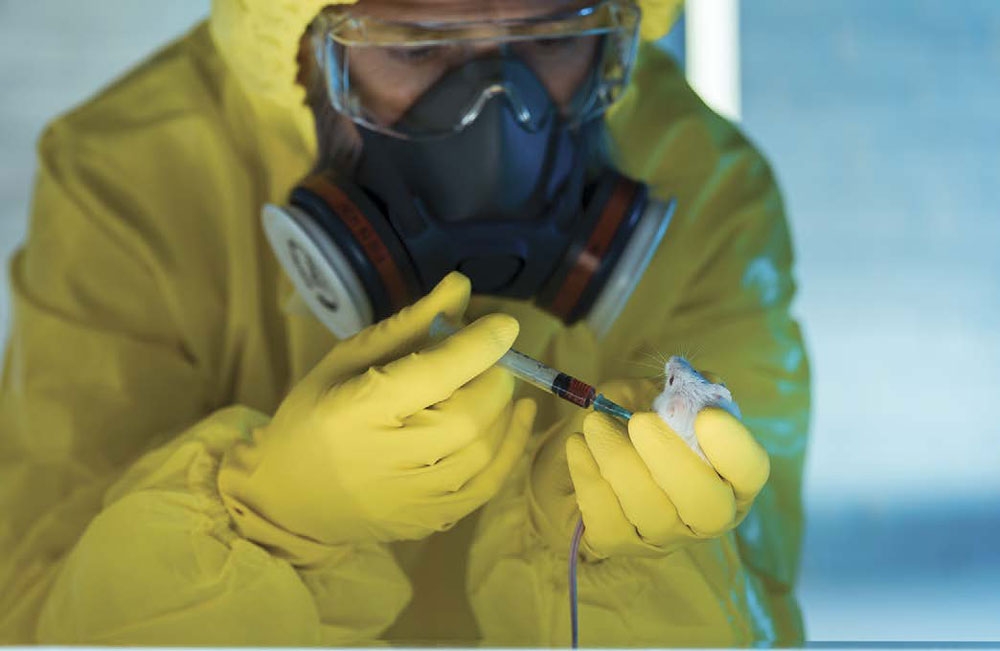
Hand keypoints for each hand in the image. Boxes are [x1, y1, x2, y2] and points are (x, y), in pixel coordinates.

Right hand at [219, 272, 536, 554]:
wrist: (290, 499)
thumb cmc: (316, 415)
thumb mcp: (349, 359)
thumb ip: (410, 324)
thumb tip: (461, 286)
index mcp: (356, 410)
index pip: (434, 374)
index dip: (479, 345)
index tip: (505, 323)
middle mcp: (386, 459)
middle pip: (469, 414)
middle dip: (494, 376)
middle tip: (490, 356)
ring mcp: (412, 499)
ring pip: (484, 447)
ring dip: (503, 406)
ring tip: (491, 381)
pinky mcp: (431, 520)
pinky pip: (490, 481)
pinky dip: (512, 443)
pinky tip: (519, 411)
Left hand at [529, 379, 768, 558]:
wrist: (585, 455)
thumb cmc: (631, 421)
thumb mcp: (658, 396)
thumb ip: (678, 391)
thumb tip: (688, 383)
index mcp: (729, 474)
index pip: (751, 471)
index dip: (734, 447)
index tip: (706, 416)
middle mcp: (704, 514)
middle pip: (707, 506)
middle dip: (671, 458)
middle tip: (639, 421)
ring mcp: (661, 535)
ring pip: (649, 510)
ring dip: (617, 458)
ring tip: (595, 423)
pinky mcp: (617, 542)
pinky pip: (605, 517)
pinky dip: (588, 474)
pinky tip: (579, 446)